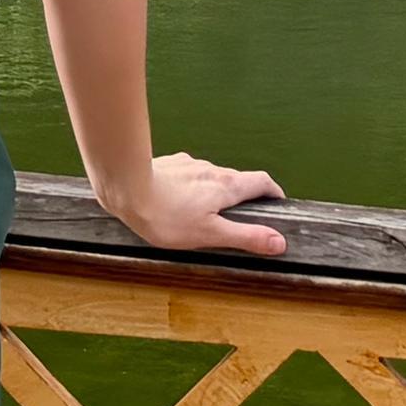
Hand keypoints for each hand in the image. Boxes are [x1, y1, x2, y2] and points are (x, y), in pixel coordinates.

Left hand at [103, 151, 290, 257]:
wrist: (126, 187)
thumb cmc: (167, 215)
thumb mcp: (211, 234)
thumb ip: (245, 236)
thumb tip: (279, 242)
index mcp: (227, 186)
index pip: (262, 181)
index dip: (273, 192)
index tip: (277, 203)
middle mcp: (211, 169)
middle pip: (237, 179)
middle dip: (243, 195)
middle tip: (242, 216)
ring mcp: (189, 164)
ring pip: (212, 176)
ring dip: (216, 191)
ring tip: (207, 213)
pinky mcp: (170, 164)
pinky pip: (190, 175)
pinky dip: (193, 187)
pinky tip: (179, 201)